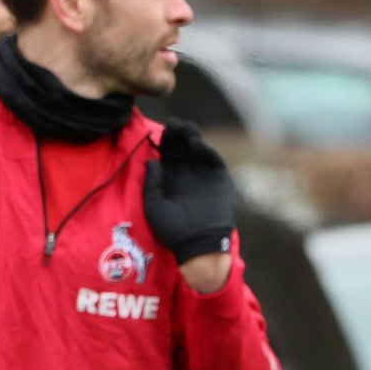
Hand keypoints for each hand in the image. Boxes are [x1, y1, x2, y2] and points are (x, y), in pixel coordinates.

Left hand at [144, 120, 236, 268]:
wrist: (199, 245)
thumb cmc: (173, 230)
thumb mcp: (155, 206)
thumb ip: (152, 183)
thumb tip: (151, 160)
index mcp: (170, 180)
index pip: (167, 154)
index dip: (165, 141)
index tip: (161, 129)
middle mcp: (187, 175)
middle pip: (181, 149)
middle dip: (178, 135)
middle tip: (174, 124)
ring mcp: (203, 177)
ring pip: (197, 151)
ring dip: (191, 138)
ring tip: (185, 128)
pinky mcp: (219, 181)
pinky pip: (212, 161)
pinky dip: (205, 150)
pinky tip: (196, 143)